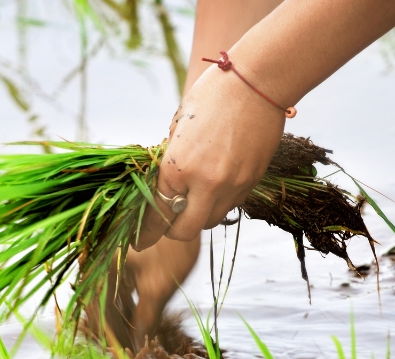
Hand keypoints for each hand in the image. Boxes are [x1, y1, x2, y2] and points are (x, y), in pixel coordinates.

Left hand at [134, 65, 285, 250]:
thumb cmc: (211, 95)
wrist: (258, 81)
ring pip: (210, 221)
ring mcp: (232, 186)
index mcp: (177, 167)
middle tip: (165, 226)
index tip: (137, 241)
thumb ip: (171, 162)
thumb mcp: (178, 128)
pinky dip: (218, 203)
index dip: (144, 232)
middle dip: (171, 232)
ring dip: (196, 217)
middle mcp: (205, 184)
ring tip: (190, 201)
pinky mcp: (252, 182)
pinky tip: (214, 187)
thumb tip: (164, 186)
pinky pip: (230, 205)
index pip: (156, 214)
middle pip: (183, 231)